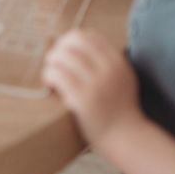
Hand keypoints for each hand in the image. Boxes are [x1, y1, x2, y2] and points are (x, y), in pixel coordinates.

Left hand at [42, 29, 139, 148]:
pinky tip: (50, 83)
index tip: (66, 51)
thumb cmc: (119, 109)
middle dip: (60, 48)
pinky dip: (48, 75)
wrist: (125, 138)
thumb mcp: (123, 78)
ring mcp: (96, 84)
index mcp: (118, 62)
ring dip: (51, 62)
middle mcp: (109, 69)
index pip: (90, 36)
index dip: (72, 40)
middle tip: (54, 61)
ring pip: (62, 56)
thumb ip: (108, 61)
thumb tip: (77, 42)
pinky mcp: (82, 99)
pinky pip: (57, 75)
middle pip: (74, 41)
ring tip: (51, 73)